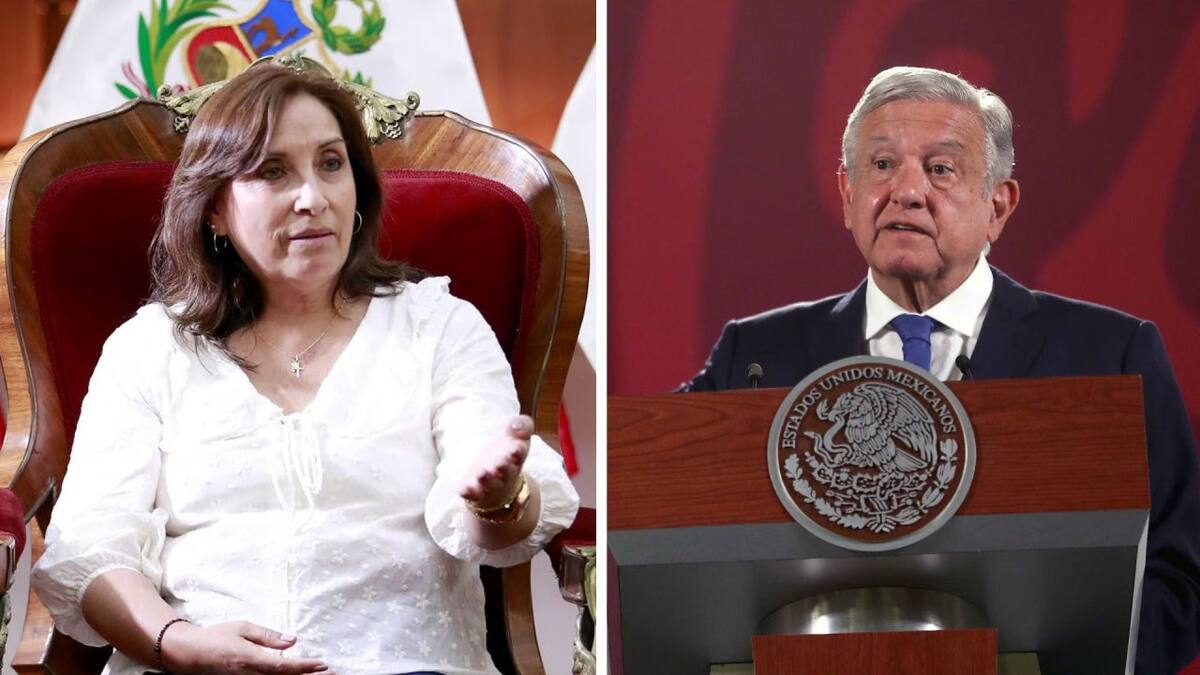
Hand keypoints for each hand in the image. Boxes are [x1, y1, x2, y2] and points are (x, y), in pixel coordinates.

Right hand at [161, 620, 330, 674]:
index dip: (304, 667)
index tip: (323, 665)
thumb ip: (267, 636)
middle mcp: (248, 674)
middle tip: (332, 674)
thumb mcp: (242, 628)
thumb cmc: (216, 636)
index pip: (282, 666)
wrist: (188, 653)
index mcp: (249, 659)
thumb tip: (292, 641)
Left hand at [458, 415, 531, 508]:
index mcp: (516, 457)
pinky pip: (472, 494)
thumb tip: (515, 426)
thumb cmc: (508, 452)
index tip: (515, 448)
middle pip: (506, 472)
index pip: (519, 454)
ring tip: (482, 474)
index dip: (518, 452)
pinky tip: (463, 490)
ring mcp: (491, 483)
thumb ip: (523, 425)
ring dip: (486, 481)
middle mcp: (505, 472)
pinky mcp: (476, 491)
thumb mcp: (518, 435)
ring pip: (490, 484)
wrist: (498, 476)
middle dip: (503, 469)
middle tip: (499, 464)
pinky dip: (468, 492)